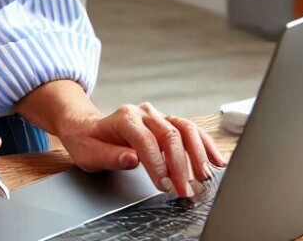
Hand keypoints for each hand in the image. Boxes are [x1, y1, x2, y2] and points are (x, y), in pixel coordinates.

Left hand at [57, 102, 226, 197]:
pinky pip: (190, 130)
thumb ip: (110, 156)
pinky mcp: (166, 122)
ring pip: (185, 128)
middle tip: (186, 190)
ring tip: (205, 177)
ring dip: (198, 154)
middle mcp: (143, 113)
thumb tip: (132, 159)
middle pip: (169, 134)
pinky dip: (205, 144)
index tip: (165, 186)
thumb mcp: (89, 153)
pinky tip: (215, 160)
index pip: (146, 140)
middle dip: (181, 164)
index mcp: (124, 118)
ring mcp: (157, 116)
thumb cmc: (88, 141)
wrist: (87, 127)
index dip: (158, 165)